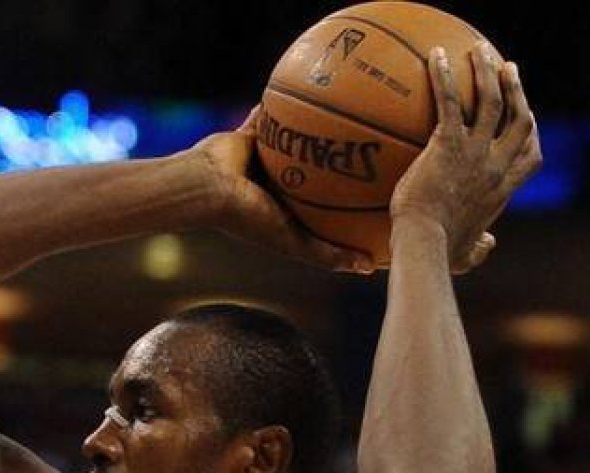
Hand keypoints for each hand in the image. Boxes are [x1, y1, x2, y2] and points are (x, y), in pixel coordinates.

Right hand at [190, 110, 374, 273]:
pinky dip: (283, 104)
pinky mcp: (248, 136)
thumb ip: (328, 255)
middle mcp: (278, 186)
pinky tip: (311, 88)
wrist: (205, 188)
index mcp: (289, 212)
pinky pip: (269, 115)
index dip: (354, 202)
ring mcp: (263, 161)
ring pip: (297, 143)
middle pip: (317, 174)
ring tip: (346, 116)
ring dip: (316, 131)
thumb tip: (370, 268)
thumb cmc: (247, 218)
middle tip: (375, 150)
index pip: (330, 208)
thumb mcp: (294, 243)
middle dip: (342, 162)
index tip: (384, 193)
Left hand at [390, 43, 541, 272]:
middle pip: (519, 118)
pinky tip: (435, 56)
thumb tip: (488, 246)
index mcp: (504, 189)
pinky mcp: (448, 144)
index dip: (531, 130)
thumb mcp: (467, 255)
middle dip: (516, 90)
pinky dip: (444, 76)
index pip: (530, 154)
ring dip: (487, 71)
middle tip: (507, 68)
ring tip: (479, 51)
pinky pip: (448, 101)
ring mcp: (476, 153)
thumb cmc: (440, 254)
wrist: (424, 244)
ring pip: (492, 100)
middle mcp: (497, 166)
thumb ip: (480, 249)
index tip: (526, 113)